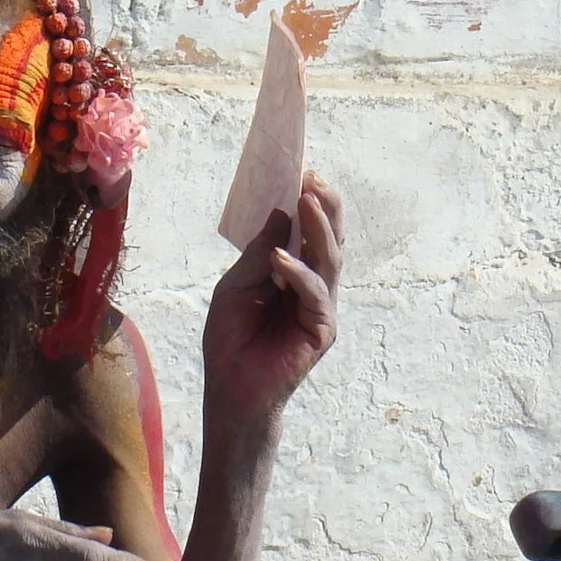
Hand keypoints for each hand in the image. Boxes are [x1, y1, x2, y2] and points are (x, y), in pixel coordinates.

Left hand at [203, 171, 343, 420]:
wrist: (231, 388)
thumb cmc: (230, 339)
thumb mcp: (236, 286)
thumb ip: (258, 253)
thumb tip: (280, 213)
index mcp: (294, 274)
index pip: (308, 233)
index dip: (308, 204)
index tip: (303, 172)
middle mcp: (314, 287)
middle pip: (328, 240)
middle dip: (323, 207)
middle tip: (313, 179)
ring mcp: (321, 307)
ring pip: (329, 260)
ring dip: (319, 228)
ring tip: (307, 200)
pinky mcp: (322, 329)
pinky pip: (314, 293)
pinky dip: (297, 273)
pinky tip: (279, 259)